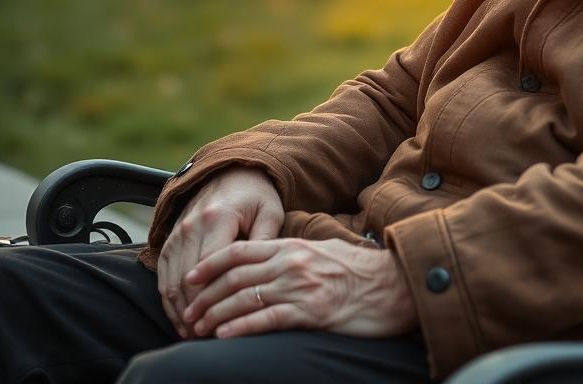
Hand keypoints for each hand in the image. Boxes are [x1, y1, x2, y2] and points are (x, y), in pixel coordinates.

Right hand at [157, 167, 283, 338]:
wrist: (232, 172)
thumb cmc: (257, 195)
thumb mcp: (270, 212)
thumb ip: (265, 241)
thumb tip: (262, 274)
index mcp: (218, 218)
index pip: (209, 267)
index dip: (213, 297)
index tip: (222, 320)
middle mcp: (192, 225)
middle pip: (186, 279)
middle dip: (195, 310)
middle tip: (207, 335)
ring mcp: (177, 232)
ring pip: (170, 280)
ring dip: (179, 310)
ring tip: (193, 334)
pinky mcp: (170, 238)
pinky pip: (163, 274)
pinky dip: (169, 299)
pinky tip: (181, 317)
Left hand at [182, 238, 417, 339]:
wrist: (396, 284)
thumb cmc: (360, 271)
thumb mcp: (323, 252)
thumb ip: (294, 255)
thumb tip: (267, 263)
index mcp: (294, 246)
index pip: (242, 250)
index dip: (211, 263)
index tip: (191, 277)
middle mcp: (293, 262)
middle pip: (236, 275)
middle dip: (206, 295)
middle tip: (187, 311)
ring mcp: (302, 286)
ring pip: (246, 297)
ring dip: (215, 313)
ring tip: (197, 327)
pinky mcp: (312, 311)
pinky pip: (268, 318)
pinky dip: (241, 327)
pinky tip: (224, 335)